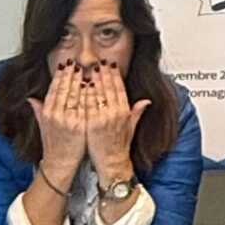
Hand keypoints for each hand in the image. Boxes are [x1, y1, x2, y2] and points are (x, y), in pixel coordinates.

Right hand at [27, 61, 87, 184]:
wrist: (60, 163)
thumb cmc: (54, 144)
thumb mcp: (43, 126)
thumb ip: (39, 110)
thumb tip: (30, 98)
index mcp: (48, 113)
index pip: (54, 89)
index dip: (60, 76)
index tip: (65, 64)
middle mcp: (56, 115)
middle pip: (64, 89)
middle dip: (71, 74)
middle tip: (76, 61)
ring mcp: (69, 121)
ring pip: (75, 95)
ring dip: (81, 81)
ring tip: (87, 68)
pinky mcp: (80, 126)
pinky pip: (86, 107)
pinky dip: (90, 95)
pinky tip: (94, 86)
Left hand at [84, 61, 149, 182]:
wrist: (112, 163)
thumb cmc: (119, 146)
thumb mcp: (132, 127)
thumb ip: (137, 112)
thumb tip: (146, 101)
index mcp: (124, 112)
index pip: (119, 88)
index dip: (114, 75)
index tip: (110, 64)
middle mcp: (115, 113)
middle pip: (108, 87)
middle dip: (102, 73)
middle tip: (97, 61)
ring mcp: (103, 118)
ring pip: (96, 93)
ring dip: (91, 80)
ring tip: (85, 69)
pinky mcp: (91, 124)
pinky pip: (86, 105)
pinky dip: (82, 94)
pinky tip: (78, 86)